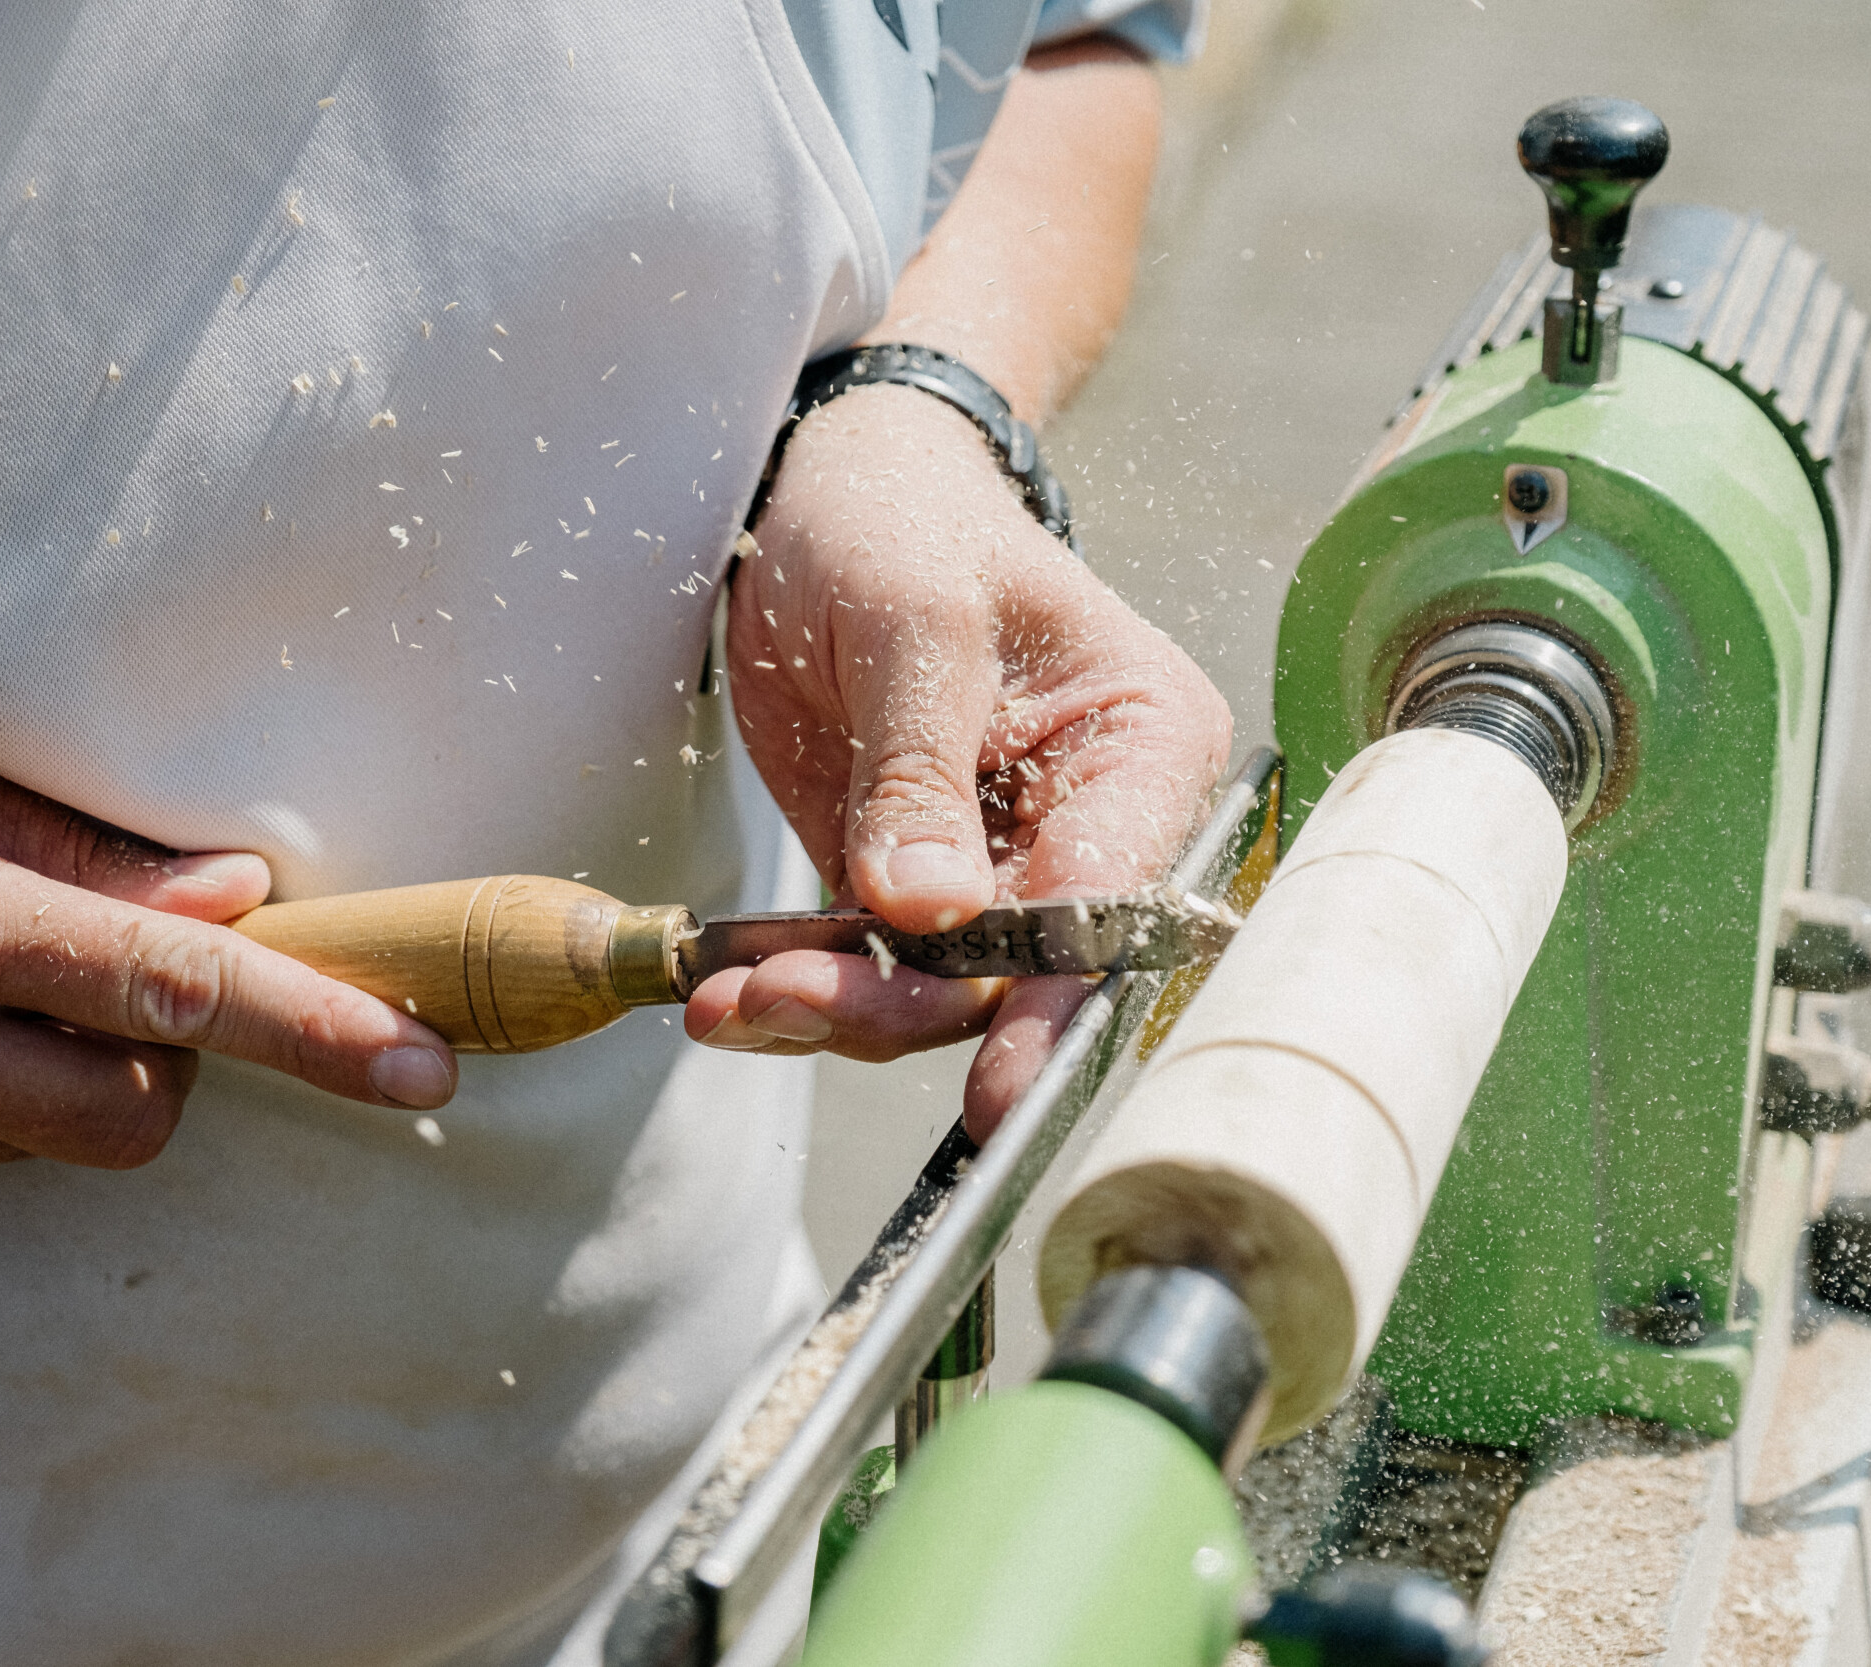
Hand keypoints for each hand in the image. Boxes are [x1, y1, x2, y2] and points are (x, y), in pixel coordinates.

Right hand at [0, 710, 455, 1173]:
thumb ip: (102, 851)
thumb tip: (246, 900)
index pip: (181, 991)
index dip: (319, 1031)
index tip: (424, 1063)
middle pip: (143, 1112)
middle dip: (178, 1056)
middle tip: (130, 966)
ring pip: (65, 1140)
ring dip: (84, 1072)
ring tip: (11, 980)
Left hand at [686, 385, 1230, 1136]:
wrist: (826, 497)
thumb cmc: (901, 521)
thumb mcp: (912, 622)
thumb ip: (921, 771)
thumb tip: (928, 914)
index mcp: (1144, 746)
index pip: (1110, 900)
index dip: (1050, 999)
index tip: (996, 1085)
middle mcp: (1090, 825)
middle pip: (1021, 969)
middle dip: (901, 1005)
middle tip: (783, 1000)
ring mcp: (999, 864)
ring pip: (936, 988)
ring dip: (832, 1008)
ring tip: (730, 999)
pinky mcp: (912, 882)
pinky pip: (869, 965)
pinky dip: (798, 985)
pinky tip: (725, 989)